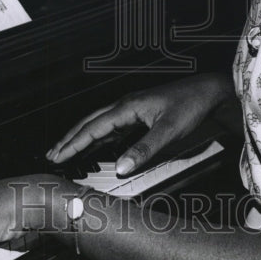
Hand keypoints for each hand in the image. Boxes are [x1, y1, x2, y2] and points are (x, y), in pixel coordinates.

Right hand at [47, 73, 231, 175]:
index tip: (58, 156)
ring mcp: (131, 109)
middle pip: (89, 123)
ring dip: (81, 137)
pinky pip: (111, 126)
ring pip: (98, 124)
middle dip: (70, 139)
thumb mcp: (167, 131)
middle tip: (52, 154)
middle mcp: (125, 106)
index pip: (93, 127)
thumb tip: (120, 168)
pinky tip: (94, 145)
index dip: (74, 143)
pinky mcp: (139, 114)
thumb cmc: (190, 106)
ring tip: (66, 150)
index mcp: (127, 107)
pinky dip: (97, 137)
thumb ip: (143, 150)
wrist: (208, 92)